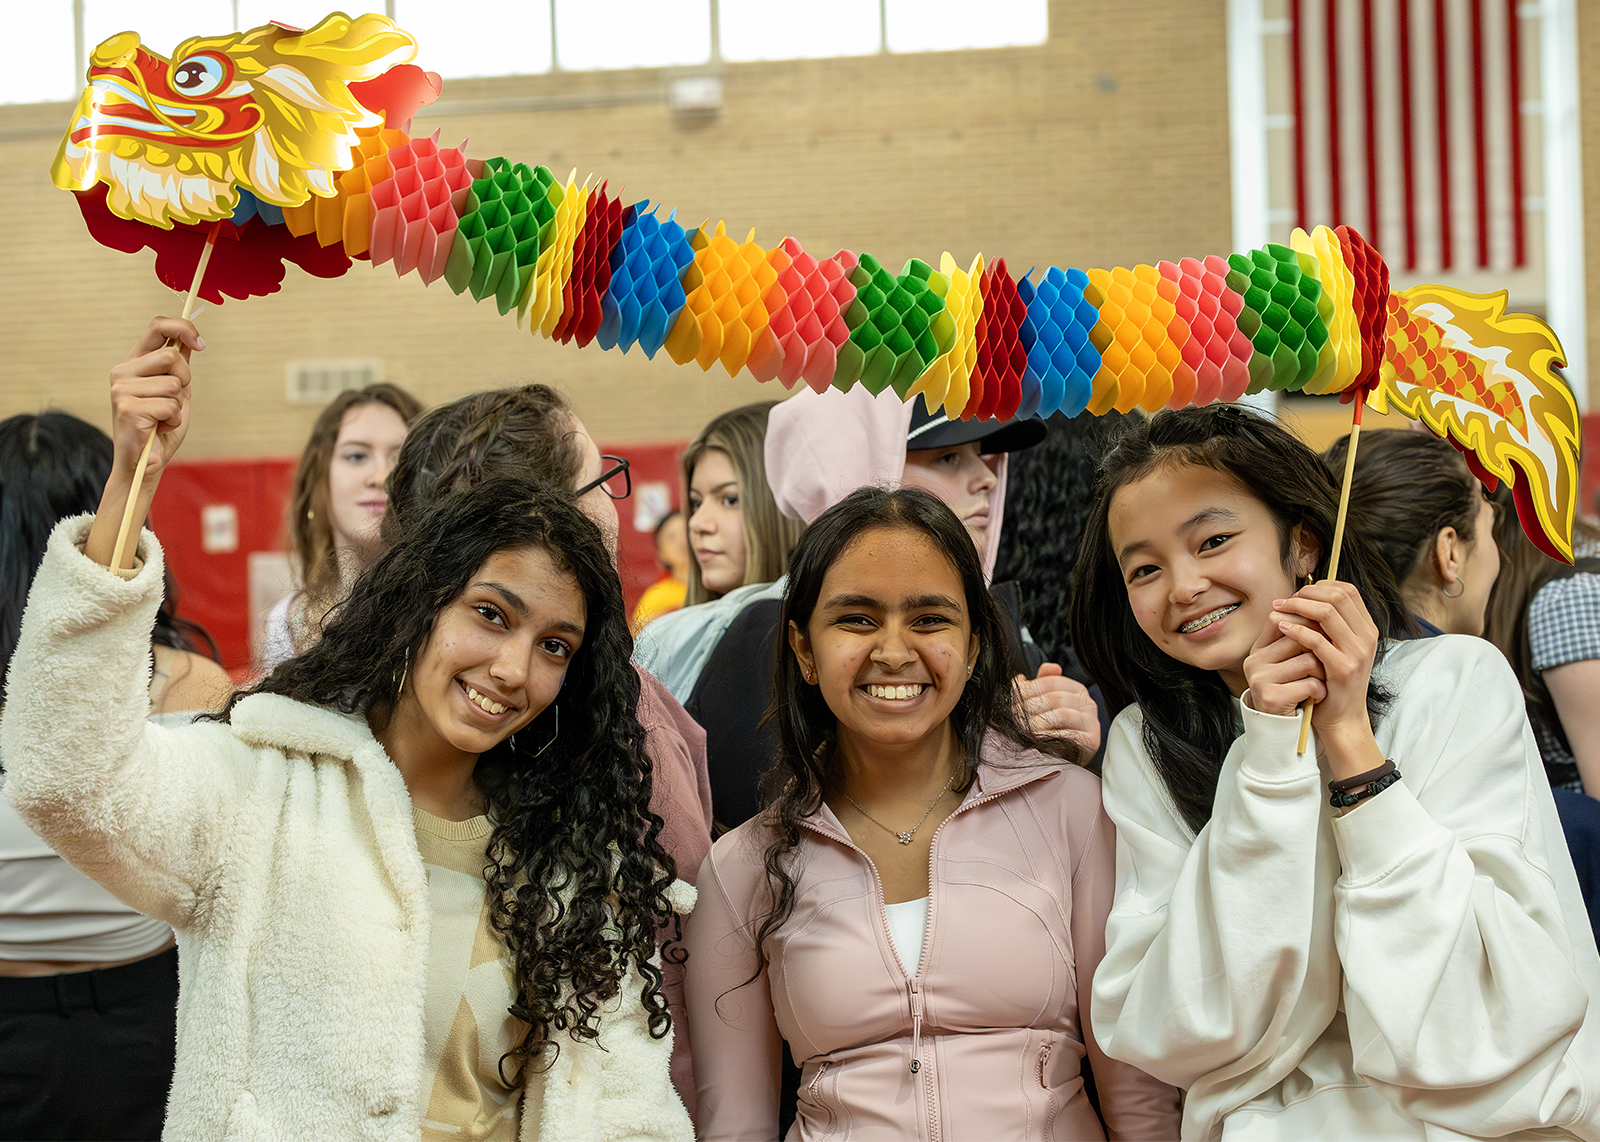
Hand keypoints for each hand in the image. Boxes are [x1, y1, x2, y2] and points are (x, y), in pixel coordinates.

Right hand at [109, 316, 202, 483]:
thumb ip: (177, 366)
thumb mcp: (174, 391)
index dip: (182, 328)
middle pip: (172, 356)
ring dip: (178, 405)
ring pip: (173, 384)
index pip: (156, 327)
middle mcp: (122, 371)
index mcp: (134, 362)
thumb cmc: (160, 426)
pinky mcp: (127, 408)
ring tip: (163, 417)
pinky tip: (159, 427)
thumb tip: (190, 340)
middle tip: (172, 401)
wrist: (145, 462)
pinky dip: (174, 419)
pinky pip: (170, 406)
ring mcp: (121, 389)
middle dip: (184, 380)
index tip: (200, 344)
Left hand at [1015, 663, 1101, 754]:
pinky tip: (1039, 739)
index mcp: (1076, 689)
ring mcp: (1092, 721)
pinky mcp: (1093, 740)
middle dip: (1030, 708)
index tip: (1015, 701)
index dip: (1029, 691)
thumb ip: (1032, 689)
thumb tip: (1019, 679)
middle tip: (1016, 718)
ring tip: (1025, 730)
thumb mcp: (1044, 705)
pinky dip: (1051, 737)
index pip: (1050, 682)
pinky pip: (1069, 735)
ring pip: (1061, 714)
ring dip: (1039, 723)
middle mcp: (1088, 703)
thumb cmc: (1053, 729)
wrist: (1066, 757)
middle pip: (1054, 698)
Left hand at [1244, 580, 1383, 777]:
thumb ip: (1330, 625)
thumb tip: (1304, 597)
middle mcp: (1367, 637)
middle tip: (1283, 600)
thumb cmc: (1333, 680)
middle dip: (1306, 594)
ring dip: (1298, 607)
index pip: (1347, 591)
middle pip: (1337, 597)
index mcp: (1367, 629)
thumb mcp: (1337, 648)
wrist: (1342, 717)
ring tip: (1278, 609)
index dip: (1320, 586)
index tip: (1298, 593)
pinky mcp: (1343, 668)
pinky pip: (1316, 640)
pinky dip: (1296, 630)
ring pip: (1327, 614)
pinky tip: (1281, 627)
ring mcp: (1357, 652)